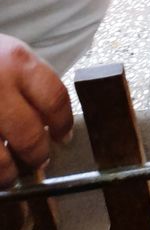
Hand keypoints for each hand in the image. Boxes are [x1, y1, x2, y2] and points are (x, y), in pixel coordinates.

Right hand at [0, 35, 72, 187]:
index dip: (63, 123)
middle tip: (39, 159)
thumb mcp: (8, 55)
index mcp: (17, 62)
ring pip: (0, 160)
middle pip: (29, 135)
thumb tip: (50, 122)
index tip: (63, 135)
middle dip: (38, 154)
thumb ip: (29, 82)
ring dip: (8, 173)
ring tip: (10, 174)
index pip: (54, 98)